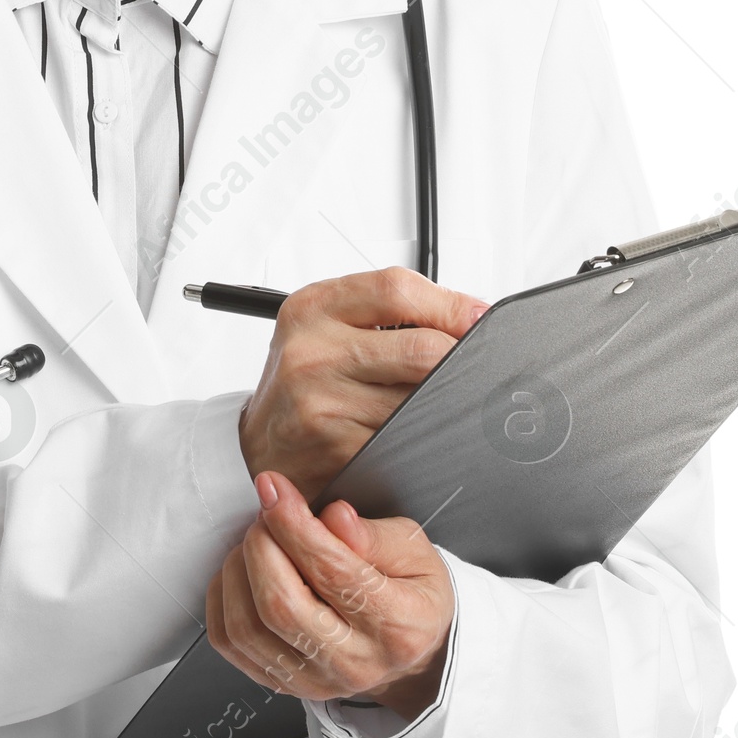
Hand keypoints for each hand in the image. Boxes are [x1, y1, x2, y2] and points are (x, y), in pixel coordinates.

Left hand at [205, 469, 455, 718]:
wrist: (412, 655)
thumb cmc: (411, 594)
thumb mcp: (416, 552)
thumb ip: (375, 535)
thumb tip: (335, 518)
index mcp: (398, 626)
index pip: (334, 573)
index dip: (294, 524)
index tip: (274, 488)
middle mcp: (355, 663)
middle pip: (282, 606)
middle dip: (261, 546)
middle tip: (267, 513)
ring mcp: (315, 681)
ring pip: (247, 628)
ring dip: (238, 570)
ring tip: (257, 540)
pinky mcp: (282, 684)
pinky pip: (230, 642)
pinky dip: (223, 597)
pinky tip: (242, 571)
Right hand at [238, 268, 488, 498]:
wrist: (259, 443)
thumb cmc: (304, 378)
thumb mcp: (328, 326)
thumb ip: (386, 312)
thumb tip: (468, 316)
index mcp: (313, 308)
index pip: (397, 290)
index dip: (451, 305)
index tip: (477, 320)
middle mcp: (312, 351)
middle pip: (420, 348)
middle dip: (458, 360)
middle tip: (473, 366)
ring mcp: (322, 402)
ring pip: (421, 400)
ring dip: (443, 402)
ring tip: (433, 400)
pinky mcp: (337, 447)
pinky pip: (406, 438)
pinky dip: (423, 434)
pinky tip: (414, 430)